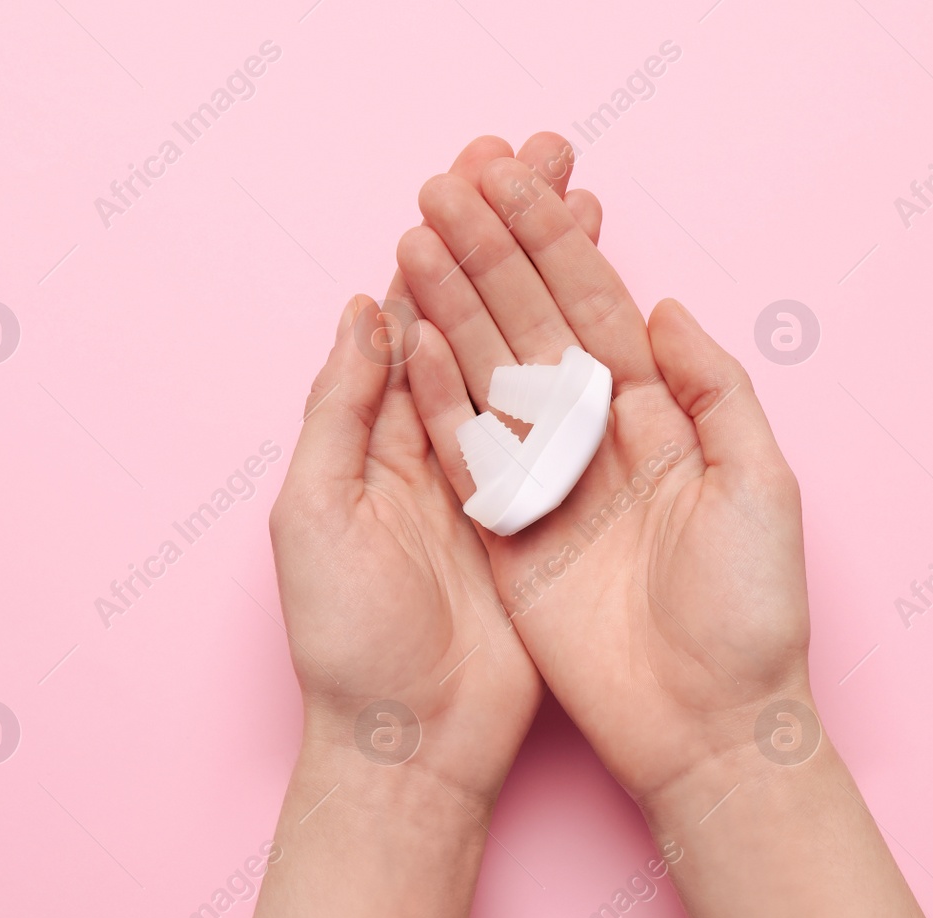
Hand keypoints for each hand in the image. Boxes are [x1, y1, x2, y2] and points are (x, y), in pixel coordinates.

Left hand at [268, 134, 599, 802]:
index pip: (418, 310)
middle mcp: (439, 443)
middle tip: (552, 162)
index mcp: (378, 434)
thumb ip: (341, 410)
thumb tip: (361, 311)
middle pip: (483, 318)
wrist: (413, 741)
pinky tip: (616, 316)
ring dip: (557, 284)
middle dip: (515, 239)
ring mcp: (499, 477)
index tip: (486, 172)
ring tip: (591, 212)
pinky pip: (568, 427)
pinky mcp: (547, 517)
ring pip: (533, 358)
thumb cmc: (350, 637)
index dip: (452, 242)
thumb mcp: (316, 514)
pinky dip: (590, 366)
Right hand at [396, 149, 811, 804]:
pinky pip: (466, 456)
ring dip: (454, 306)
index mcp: (661, 420)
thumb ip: (716, 391)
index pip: (597, 311)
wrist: (706, 725)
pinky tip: (407, 338)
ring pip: (492, 377)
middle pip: (535, 328)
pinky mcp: (509, 536)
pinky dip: (437, 398)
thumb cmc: (752, 611)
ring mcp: (549, 485)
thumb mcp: (760, 486)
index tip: (512, 176)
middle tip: (445, 181)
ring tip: (415, 236)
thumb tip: (663, 308)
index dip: (555, 244)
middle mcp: (598, 441)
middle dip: (492, 254)